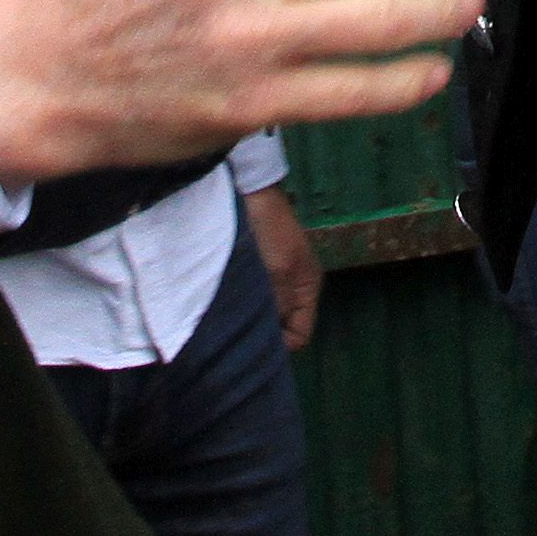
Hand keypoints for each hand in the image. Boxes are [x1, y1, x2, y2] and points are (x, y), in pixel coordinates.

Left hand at [246, 183, 323, 350]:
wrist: (250, 189)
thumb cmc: (268, 230)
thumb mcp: (276, 272)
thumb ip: (278, 306)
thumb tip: (274, 341)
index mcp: (308, 288)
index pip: (300, 335)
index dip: (280, 346)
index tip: (253, 345)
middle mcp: (296, 286)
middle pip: (284, 326)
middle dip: (265, 333)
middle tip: (238, 336)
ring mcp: (278, 276)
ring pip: (268, 312)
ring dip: (253, 316)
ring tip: (230, 318)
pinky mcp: (259, 267)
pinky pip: (256, 296)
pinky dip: (245, 301)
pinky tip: (228, 301)